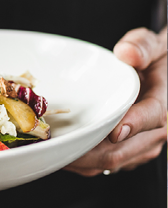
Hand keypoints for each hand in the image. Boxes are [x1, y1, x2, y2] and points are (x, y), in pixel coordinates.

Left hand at [64, 27, 166, 175]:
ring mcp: (142, 145)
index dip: (131, 125)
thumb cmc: (151, 57)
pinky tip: (60, 152)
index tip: (112, 131)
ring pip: (112, 162)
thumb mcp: (150, 44)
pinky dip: (83, 161)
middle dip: (88, 152)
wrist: (159, 72)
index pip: (152, 117)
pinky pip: (106, 163)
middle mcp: (157, 131)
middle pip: (123, 150)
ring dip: (81, 160)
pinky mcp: (129, 151)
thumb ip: (141, 47)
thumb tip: (127, 53)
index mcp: (163, 102)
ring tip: (50, 151)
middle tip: (57, 146)